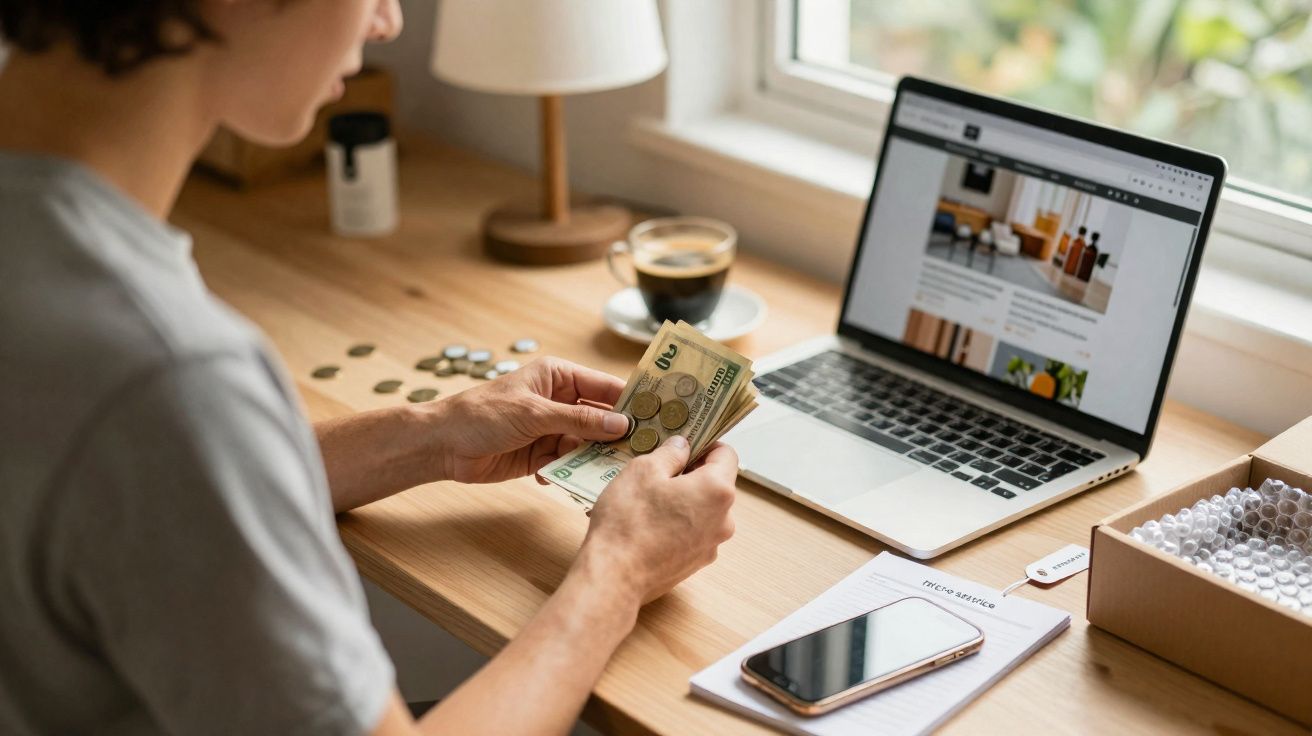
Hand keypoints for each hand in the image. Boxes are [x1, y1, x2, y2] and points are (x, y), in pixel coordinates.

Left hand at [431, 357, 630, 483]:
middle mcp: (559, 400)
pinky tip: (569, 479)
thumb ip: (580, 419)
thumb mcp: (534, 413)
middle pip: (601, 417)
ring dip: (596, 458)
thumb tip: (622, 424)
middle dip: (618, 434)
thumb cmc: (483, 414)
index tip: (660, 415)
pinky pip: (569, 463)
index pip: (605, 386)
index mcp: (558, 376)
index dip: (632, 400)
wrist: (443, 445)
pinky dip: (571, 472)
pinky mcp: (542, 455)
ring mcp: (552, 429)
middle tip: (646, 451)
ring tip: (613, 472)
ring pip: (588, 443)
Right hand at [579, 437, 737, 604]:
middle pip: (715, 483)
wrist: (614, 577)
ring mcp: (711, 545)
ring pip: (702, 509)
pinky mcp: (695, 563)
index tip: (685, 443)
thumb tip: (682, 447)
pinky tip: (649, 524)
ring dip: (683, 499)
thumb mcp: (643, 470)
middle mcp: (723, 520)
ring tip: (649, 499)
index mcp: (717, 490)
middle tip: (659, 469)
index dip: (705, 443)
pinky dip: (677, 523)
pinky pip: (692, 532)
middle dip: (691, 473)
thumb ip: (669, 453)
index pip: (726, 454)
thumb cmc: (628, 522)